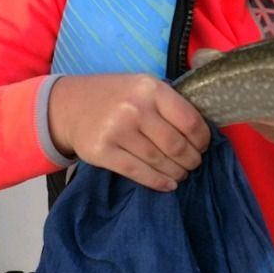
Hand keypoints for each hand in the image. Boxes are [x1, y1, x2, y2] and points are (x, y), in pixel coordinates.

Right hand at [48, 73, 209, 191]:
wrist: (70, 105)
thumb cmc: (116, 97)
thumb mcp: (143, 88)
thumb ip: (168, 104)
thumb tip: (200, 135)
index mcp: (151, 89)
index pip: (190, 121)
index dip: (202, 140)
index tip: (203, 147)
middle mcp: (135, 108)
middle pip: (176, 145)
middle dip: (191, 160)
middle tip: (193, 164)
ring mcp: (117, 130)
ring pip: (159, 161)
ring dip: (176, 173)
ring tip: (180, 174)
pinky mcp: (103, 151)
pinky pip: (139, 173)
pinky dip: (158, 182)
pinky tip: (167, 184)